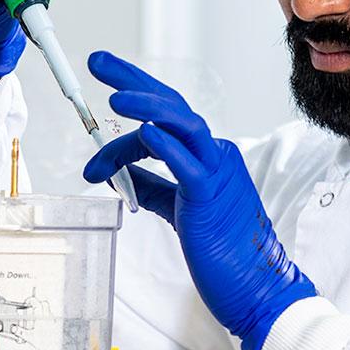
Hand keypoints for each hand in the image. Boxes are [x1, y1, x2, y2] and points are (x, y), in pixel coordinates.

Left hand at [81, 51, 316, 349]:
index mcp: (205, 156)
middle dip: (132, 79)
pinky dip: (166, 145)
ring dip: (146, 105)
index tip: (94, 131)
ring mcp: (216, 173)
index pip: (161, 121)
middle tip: (96, 61)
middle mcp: (214, 155)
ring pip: (183, 123)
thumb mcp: (177, 209)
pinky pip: (189, 165)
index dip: (123, 122)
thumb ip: (152, 188)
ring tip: (113, 98)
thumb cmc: (222, 250)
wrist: (256, 287)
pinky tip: (143, 133)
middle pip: (171, 105)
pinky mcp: (212, 198)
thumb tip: (117, 174)